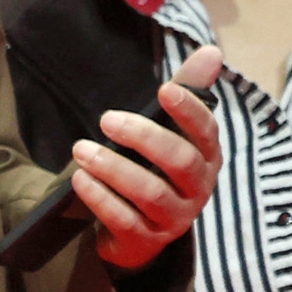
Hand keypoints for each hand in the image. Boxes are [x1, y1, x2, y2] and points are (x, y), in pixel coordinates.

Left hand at [74, 43, 222, 273]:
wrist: (142, 236)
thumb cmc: (158, 172)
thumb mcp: (172, 134)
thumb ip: (188, 93)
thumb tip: (211, 51)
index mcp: (208, 159)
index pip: (207, 131)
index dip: (189, 110)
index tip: (164, 89)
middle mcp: (199, 189)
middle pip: (179, 161)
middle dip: (143, 137)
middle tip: (106, 119)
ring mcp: (175, 218)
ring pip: (150, 192)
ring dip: (114, 168)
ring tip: (82, 149)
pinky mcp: (147, 240)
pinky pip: (124, 219)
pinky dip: (100, 198)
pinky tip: (80, 179)